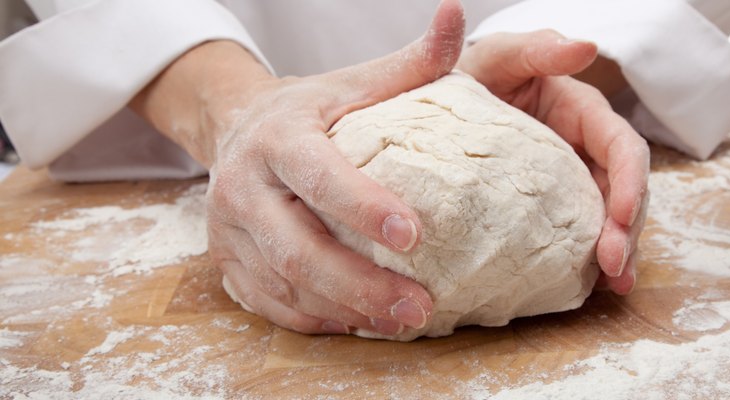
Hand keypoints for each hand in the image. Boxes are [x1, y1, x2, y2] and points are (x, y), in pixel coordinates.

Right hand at [131, 0, 464, 333]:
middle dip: (361, 284)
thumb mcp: (351, 83)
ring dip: (346, 310)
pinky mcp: (227, 261)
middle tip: (419, 305)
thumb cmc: (310, 111)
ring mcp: (229, 230)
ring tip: (403, 322)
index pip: (319, 176)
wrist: (238, 129)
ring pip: (285, 285)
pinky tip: (360, 324)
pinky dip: (318, 320)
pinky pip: (271, 304)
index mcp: (278, 137)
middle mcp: (243, 186)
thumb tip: (456, 14)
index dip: (363, 207)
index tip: (415, 235)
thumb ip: (407, 64)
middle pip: (298, 248)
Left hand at [457, 30, 648, 294]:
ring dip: (615, 252)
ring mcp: (566, 179)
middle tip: (613, 266)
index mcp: (582, 114)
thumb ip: (535, 49)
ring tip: (612, 285)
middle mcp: (582, 149)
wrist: (438, 105)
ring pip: (605, 218)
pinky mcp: (547, 205)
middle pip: (621, 191)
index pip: (621, 148)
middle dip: (625, 229)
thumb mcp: (498, 57)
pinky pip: (575, 232)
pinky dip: (585, 259)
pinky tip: (590, 286)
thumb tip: (585, 47)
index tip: (620, 218)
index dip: (628, 183)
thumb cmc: (472, 74)